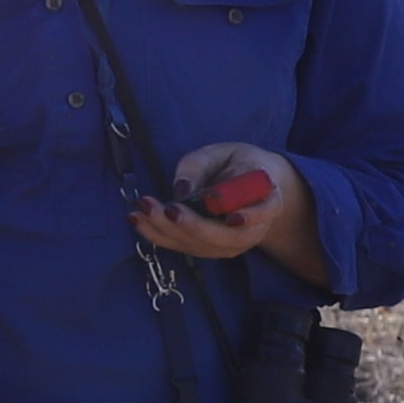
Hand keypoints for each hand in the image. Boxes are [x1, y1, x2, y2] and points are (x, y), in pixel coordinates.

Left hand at [137, 137, 329, 287]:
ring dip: (168, 231)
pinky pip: (184, 246)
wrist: (249, 186)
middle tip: (163, 208)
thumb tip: (181, 189)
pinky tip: (136, 220)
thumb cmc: (237, 165)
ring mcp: (230, 245)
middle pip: (225, 238)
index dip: (249, 216)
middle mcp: (252, 230)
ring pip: (200, 246)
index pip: (264, 212)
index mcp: (268, 200)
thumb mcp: (221, 153)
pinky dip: (158, 235)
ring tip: (140, 211)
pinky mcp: (209, 249)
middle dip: (192, 226)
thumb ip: (200, 166)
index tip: (231, 216)